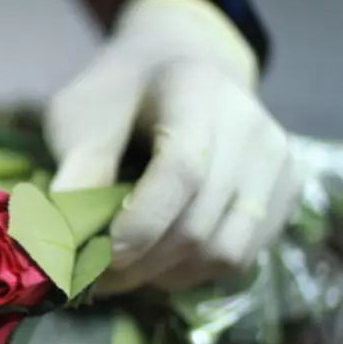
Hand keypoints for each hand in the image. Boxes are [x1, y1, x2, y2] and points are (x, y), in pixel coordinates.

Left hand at [45, 0, 300, 293]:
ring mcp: (277, 158)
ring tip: (121, 273)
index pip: (181, 170)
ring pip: (225, 251)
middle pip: (201, 221)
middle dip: (141, 263)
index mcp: (195, 89)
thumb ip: (77, 170)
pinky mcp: (286, 189)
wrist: (175, 65)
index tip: (100, 255)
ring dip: (166, 275)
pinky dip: (194, 272)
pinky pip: (242, 255)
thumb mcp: (82, 115)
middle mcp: (250, 124)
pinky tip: (157, 262)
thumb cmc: (117, 95)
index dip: (141, 224)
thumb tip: (59, 240)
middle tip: (92, 278)